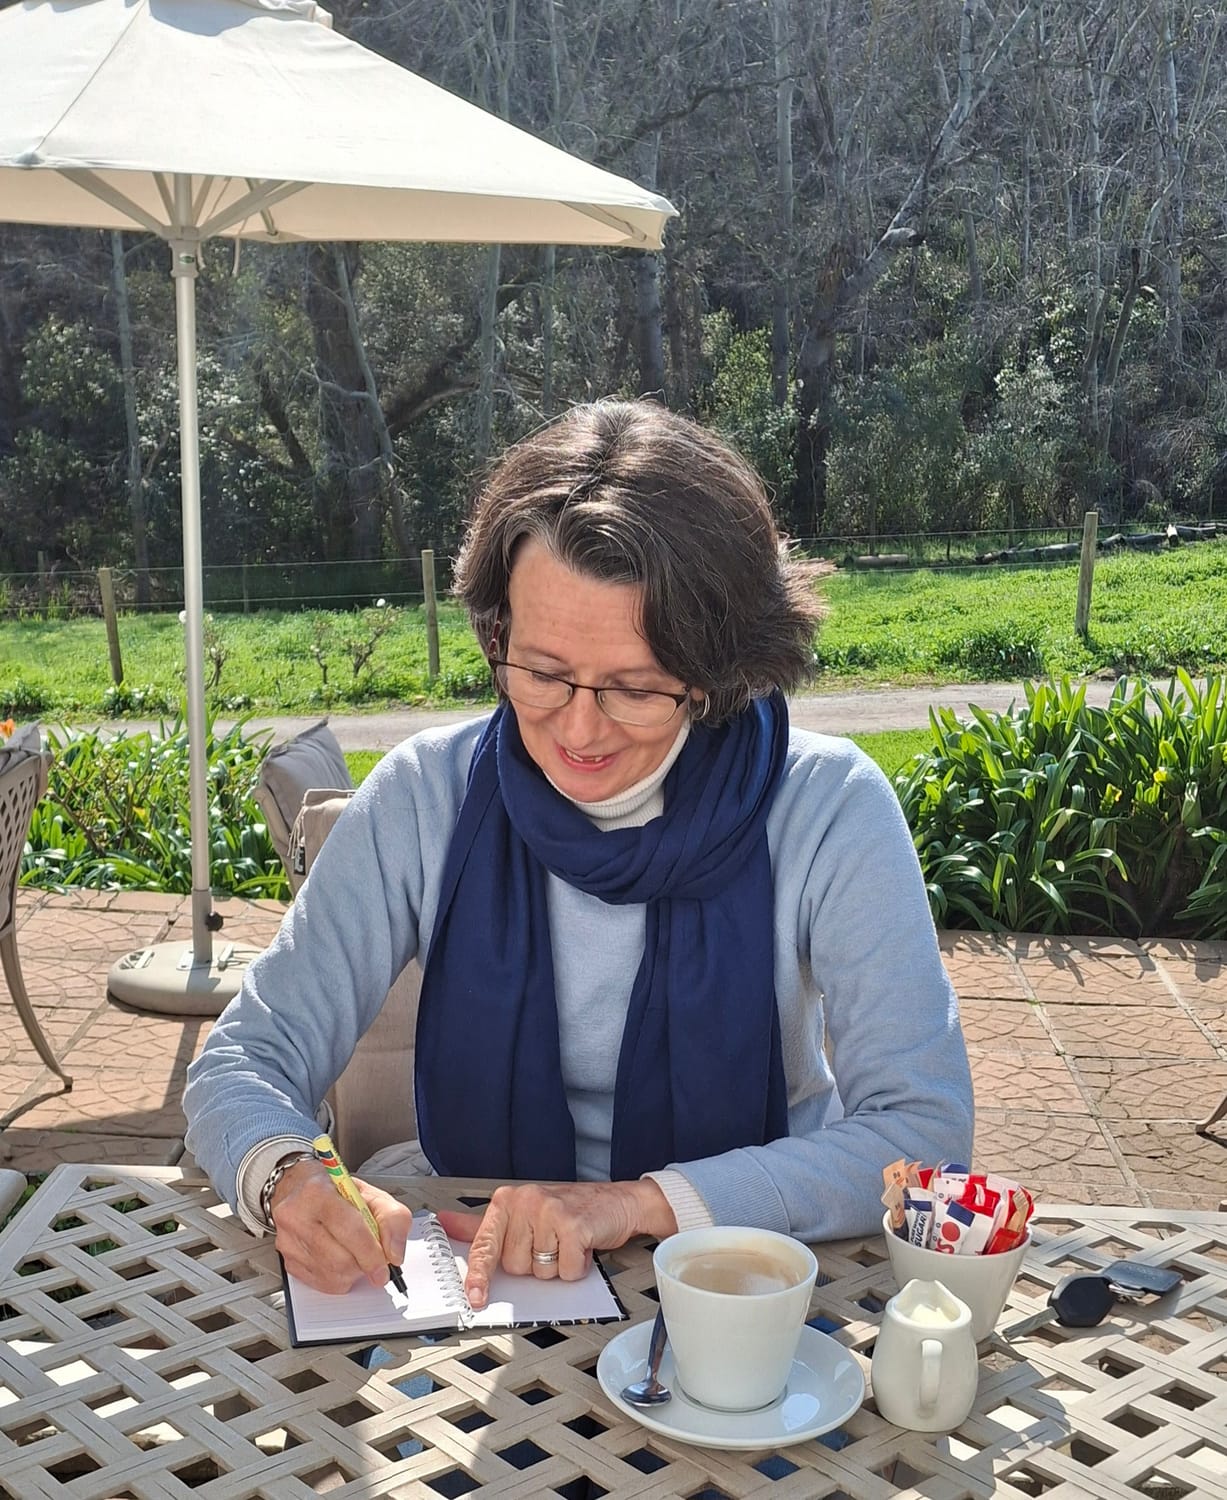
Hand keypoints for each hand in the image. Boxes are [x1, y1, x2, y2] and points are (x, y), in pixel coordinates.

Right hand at [269, 1159, 412, 1294]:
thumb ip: (393, 1218)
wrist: (300, 1189)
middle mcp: (296, 1216)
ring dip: (353, 1272)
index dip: (371, 1253)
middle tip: (373, 1257)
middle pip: (340, 1259)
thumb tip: (394, 1253)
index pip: (349, 1229)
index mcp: (318, 1192)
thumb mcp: (372, 1193)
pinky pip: (321, 1284)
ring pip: (331, 1275)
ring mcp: (288, 1241)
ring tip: (355, 1254)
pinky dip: (339, 1278)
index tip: (384, 1267)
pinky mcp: (287, 1261)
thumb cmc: (335, 1191)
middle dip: (363, 1264)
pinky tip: (340, 1260)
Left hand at [437, 1179, 676, 1309]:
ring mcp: (550, 1211)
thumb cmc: (568, 1211)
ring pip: (539, 1272)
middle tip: (551, 1243)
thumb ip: (482, 1224)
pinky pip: (564, 1271)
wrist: (616, 1202)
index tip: (474, 1297)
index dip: (478, 1275)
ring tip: (566, 1244)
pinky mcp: (574, 1225)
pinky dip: (575, 1268)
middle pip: (514, 1266)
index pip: (484, 1244)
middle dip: (534, 1264)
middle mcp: (525, 1201)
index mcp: (507, 1200)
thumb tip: (445, 1223)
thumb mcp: (523, 1214)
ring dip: (556, 1267)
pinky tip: (581, 1248)